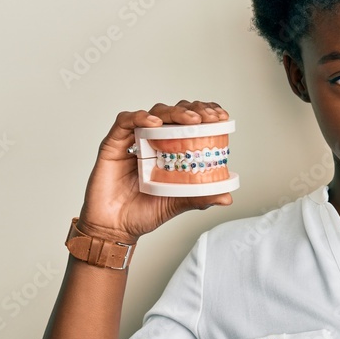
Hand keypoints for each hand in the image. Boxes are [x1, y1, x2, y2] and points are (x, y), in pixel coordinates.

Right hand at [78, 100, 233, 242]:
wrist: (115, 228)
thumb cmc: (144, 212)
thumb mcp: (177, 204)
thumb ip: (199, 197)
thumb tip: (227, 198)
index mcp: (171, 151)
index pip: (190, 123)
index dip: (205, 114)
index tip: (221, 117)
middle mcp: (153, 141)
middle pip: (175, 113)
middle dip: (195, 110)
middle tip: (209, 118)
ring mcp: (133, 140)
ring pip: (154, 113)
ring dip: (174, 112)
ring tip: (190, 120)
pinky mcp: (113, 143)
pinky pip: (125, 121)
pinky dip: (140, 117)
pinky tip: (154, 123)